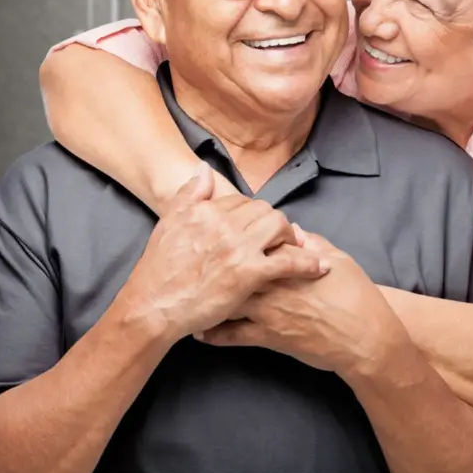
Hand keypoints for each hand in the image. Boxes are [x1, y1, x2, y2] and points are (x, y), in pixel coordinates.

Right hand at [121, 164, 330, 343]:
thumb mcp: (170, 221)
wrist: (154, 304)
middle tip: (278, 235)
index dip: (250, 213)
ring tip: (295, 246)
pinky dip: (307, 262)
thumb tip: (204, 168)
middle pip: (263, 210)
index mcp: (207, 209)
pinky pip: (287, 260)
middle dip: (273, 221)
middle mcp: (224, 222)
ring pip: (278, 226)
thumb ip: (189, 193)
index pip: (240, 200)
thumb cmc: (160, 268)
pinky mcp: (250, 273)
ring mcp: (238, 247)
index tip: (254, 226)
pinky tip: (319, 266)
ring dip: (290, 235)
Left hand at [198, 231, 409, 375]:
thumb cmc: (354, 295)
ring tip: (186, 294)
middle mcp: (271, 283)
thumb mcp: (337, 258)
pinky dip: (214, 333)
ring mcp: (267, 311)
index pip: (252, 240)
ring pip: (225, 299)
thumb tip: (292, 229)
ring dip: (204, 297)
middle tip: (190, 260)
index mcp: (286, 260)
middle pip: (231, 266)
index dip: (231, 235)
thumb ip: (311, 242)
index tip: (216, 231)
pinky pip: (233, 335)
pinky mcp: (268, 337)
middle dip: (210, 263)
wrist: (364, 338)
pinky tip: (200, 330)